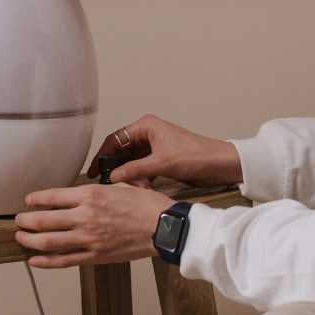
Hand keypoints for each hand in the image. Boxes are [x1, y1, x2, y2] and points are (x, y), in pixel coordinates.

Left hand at [15, 182, 174, 267]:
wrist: (164, 227)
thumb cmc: (146, 205)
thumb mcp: (120, 186)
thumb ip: (98, 191)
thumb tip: (83, 193)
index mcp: (91, 195)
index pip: (52, 197)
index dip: (35, 199)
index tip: (28, 200)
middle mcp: (85, 216)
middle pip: (43, 219)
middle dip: (26, 220)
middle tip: (19, 220)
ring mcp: (88, 238)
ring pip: (48, 241)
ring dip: (30, 240)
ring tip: (21, 237)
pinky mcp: (94, 256)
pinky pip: (64, 260)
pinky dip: (46, 262)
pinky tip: (34, 260)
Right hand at [87, 113, 241, 188]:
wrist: (220, 164)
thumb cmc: (196, 156)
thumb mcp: (161, 164)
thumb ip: (134, 170)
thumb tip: (112, 177)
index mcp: (146, 126)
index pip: (115, 139)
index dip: (102, 155)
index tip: (94, 171)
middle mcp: (148, 133)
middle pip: (121, 151)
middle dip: (117, 168)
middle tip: (109, 183)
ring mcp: (154, 146)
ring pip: (130, 161)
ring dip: (130, 175)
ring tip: (133, 187)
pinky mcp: (160, 159)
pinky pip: (141, 168)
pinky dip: (139, 178)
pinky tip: (142, 187)